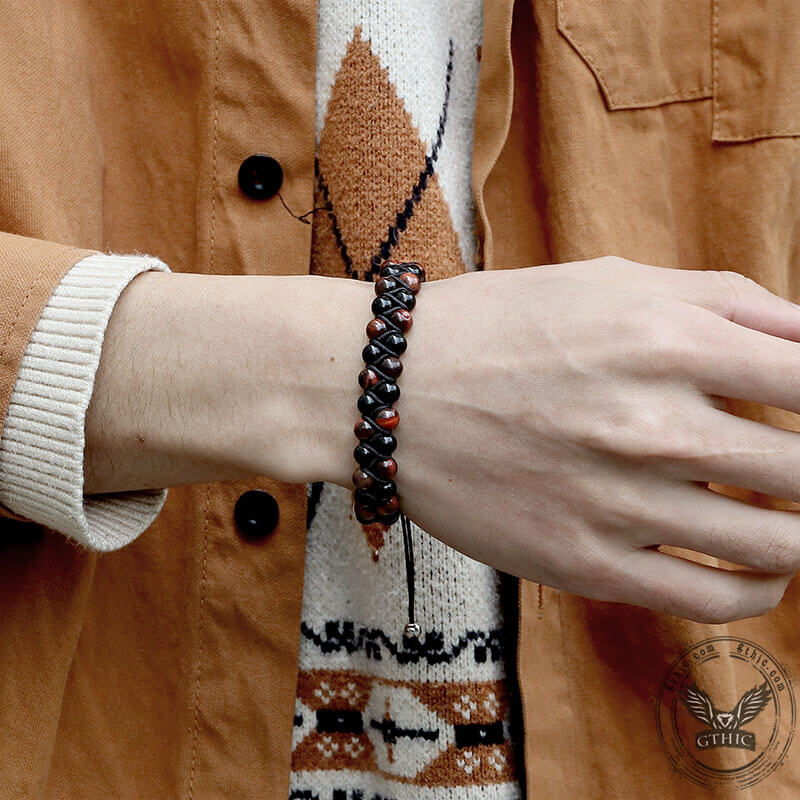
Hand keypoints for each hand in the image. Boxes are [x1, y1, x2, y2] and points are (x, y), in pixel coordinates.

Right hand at [391, 256, 799, 622]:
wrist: (389, 393)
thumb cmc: (497, 329)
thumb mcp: (608, 282)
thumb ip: (723, 299)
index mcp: (664, 339)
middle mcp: (650, 424)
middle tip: (796, 463)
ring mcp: (619, 502)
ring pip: (779, 543)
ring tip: (786, 510)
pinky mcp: (585, 563)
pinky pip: (713, 598)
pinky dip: (761, 588)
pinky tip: (759, 566)